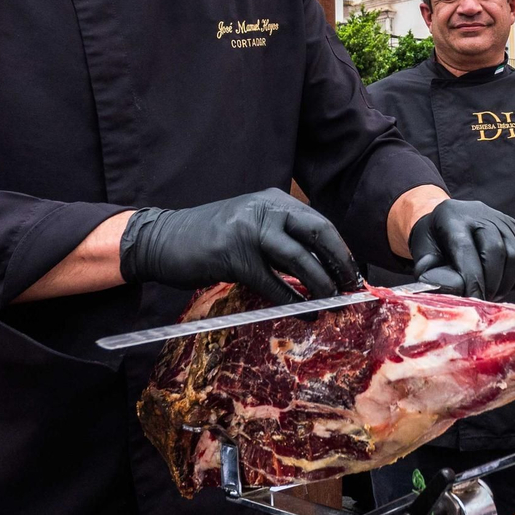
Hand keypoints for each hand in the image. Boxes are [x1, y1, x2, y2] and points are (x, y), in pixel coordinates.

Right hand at [119, 189, 360, 306]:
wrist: (162, 239)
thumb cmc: (209, 237)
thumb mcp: (251, 225)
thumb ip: (281, 238)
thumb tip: (320, 267)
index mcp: (273, 201)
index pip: (318, 223)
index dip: (339, 249)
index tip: (352, 272)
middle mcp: (265, 210)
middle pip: (317, 233)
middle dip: (339, 262)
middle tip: (352, 287)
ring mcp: (249, 231)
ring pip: (298, 259)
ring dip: (321, 284)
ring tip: (332, 302)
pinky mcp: (234, 257)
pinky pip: (273, 283)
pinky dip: (292, 301)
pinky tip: (304, 313)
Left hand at [407, 199, 514, 299]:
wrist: (448, 219)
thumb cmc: (434, 241)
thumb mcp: (422, 251)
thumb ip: (428, 270)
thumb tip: (439, 289)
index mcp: (452, 217)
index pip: (465, 248)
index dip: (471, 278)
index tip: (473, 301)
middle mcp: (480, 213)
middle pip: (495, 250)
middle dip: (491, 283)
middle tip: (483, 301)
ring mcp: (501, 219)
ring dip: (506, 283)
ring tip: (492, 295)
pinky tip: (503, 286)